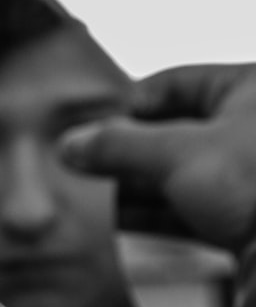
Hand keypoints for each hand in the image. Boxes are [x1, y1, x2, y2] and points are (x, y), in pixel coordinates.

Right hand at [60, 64, 255, 251]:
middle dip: (127, 153)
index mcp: (252, 88)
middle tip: (87, 168)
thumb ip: (117, 147)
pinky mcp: (250, 219)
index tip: (92, 132)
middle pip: (174, 131)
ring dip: (137, 187)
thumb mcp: (176, 154)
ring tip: (95, 198)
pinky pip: (193, 209)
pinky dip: (157, 214)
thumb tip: (70, 145)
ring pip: (182, 174)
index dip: (127, 108)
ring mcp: (254, 176)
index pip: (173, 84)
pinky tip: (120, 222)